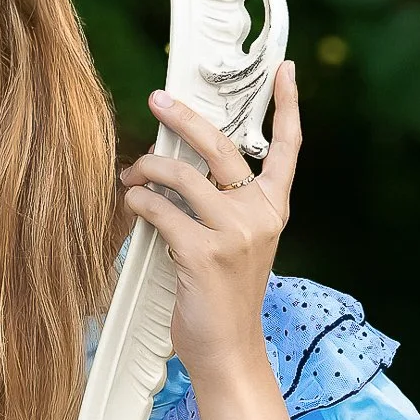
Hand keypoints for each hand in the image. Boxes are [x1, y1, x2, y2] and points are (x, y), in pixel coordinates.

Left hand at [118, 60, 300, 382]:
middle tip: (158, 100)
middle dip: (186, 118)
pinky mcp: (203, 254)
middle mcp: (260, 215)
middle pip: (222, 148)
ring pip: (183, 176)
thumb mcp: (237, 242)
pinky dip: (139, 201)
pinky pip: (160, 211)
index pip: (288, 149)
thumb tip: (174, 165)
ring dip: (148, 168)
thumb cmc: (223, 294)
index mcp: (273, 208)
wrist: (228, 349)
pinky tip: (132, 204)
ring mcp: (234, 234)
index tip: (285, 70)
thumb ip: (221, 204)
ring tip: (131, 173)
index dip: (288, 106)